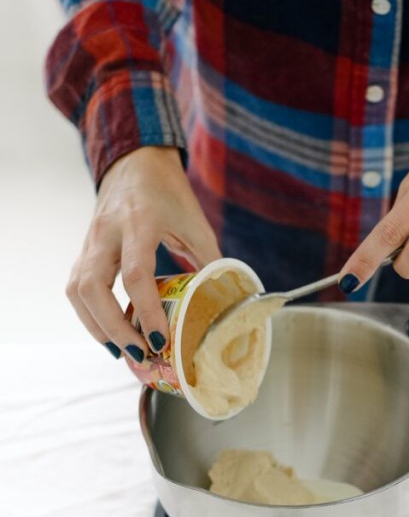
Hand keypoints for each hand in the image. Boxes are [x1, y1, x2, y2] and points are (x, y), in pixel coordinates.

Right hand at [67, 146, 221, 358]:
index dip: (145, 311)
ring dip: (97, 327)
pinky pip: (77, 288)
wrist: (134, 161)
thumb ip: (209, 261)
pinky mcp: (83, 251)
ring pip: (77, 290)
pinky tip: (110, 335)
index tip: (161, 341)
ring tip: (123, 353)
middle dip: (113, 328)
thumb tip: (224, 303)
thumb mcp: (196, 222)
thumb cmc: (168, 192)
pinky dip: (90, 316)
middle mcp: (107, 232)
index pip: (135, 273)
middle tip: (140, 355)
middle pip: (93, 287)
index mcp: (139, 222)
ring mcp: (89, 241)